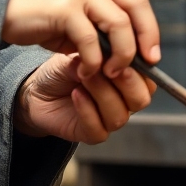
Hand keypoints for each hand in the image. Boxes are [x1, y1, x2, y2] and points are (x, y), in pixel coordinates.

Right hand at [2, 0, 160, 79]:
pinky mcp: (64, 7)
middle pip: (136, 7)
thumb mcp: (78, 19)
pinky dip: (93, 60)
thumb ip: (103, 29)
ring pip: (118, 24)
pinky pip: (90, 38)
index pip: (138, 0)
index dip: (151, 29)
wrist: (0, 11)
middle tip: (143, 66)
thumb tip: (134, 54)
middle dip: (144, 39)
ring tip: (110, 73)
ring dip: (120, 54)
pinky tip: (85, 71)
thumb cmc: (40, 20)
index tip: (153, 56)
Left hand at [14, 53, 155, 143]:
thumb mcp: (82, 53)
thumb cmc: (63, 70)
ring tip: (84, 77)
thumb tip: (113, 50)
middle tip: (105, 67)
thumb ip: (100, 53)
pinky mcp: (92, 134)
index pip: (148, 78)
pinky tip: (76, 94)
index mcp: (128, 81)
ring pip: (120, 115)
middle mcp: (123, 102)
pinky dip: (87, 110)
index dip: (138, 67)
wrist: (37, 89)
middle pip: (141, 99)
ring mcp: (109, 120)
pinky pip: (98, 128)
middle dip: (125, 82)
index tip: (120, 53)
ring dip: (102, 93)